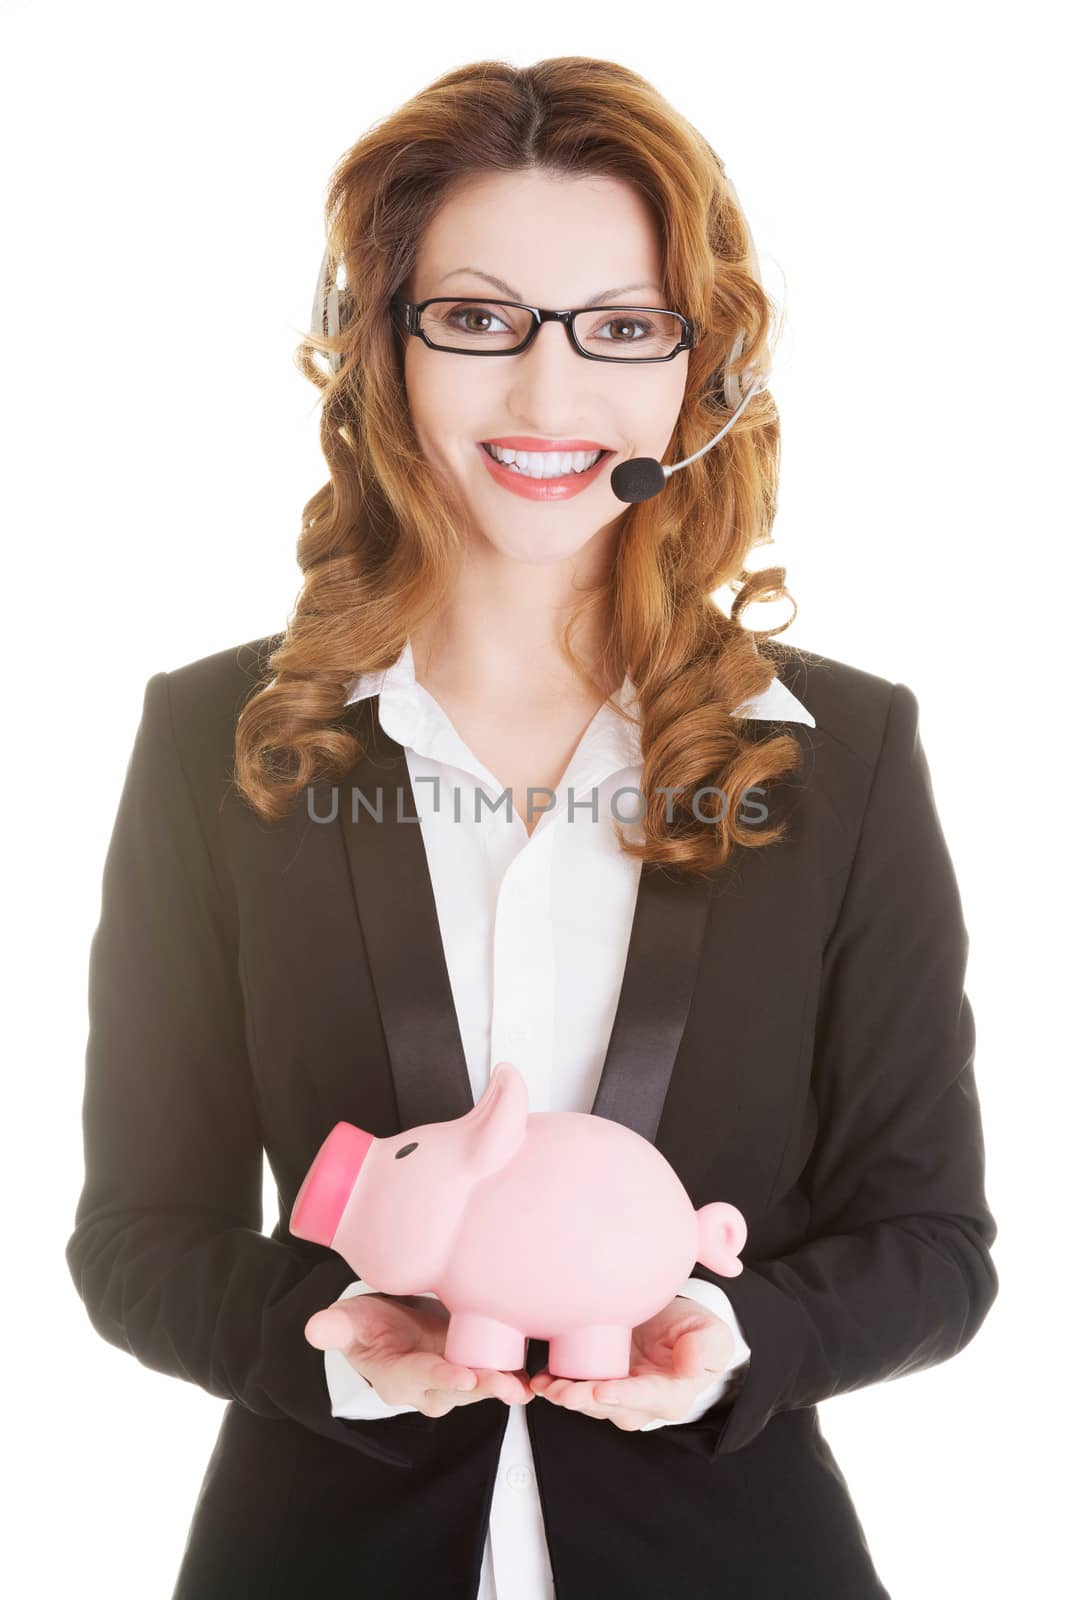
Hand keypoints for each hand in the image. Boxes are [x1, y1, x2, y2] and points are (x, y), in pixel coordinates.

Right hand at [304, 1292, 535, 1417]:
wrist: (388, 1326)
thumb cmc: (366, 1323)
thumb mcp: (347, 1321)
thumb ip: (336, 1327)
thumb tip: (315, 1330)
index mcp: (396, 1376)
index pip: (420, 1377)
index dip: (441, 1376)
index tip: (462, 1378)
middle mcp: (427, 1386)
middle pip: (457, 1389)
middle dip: (483, 1388)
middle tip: (508, 1387)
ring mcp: (452, 1379)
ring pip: (480, 1386)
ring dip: (503, 1386)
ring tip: (527, 1386)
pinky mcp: (472, 1367)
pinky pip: (494, 1377)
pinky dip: (515, 1377)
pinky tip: (538, 1377)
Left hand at [529, 1297, 737, 1430]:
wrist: (673, 1324)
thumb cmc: (694, 1329)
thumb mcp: (710, 1333)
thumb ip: (706, 1349)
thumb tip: (693, 1367)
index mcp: (674, 1395)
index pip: (649, 1398)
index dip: (624, 1396)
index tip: (602, 1391)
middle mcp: (643, 1404)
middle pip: (613, 1407)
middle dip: (586, 1400)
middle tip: (563, 1392)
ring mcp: (619, 1397)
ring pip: (591, 1404)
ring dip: (567, 1395)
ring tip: (546, 1385)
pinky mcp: (599, 1384)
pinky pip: (578, 1390)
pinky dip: (557, 1386)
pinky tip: (540, 1379)